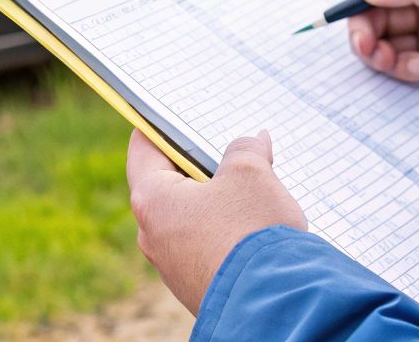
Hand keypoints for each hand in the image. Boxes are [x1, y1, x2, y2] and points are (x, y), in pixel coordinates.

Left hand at [126, 129, 305, 313]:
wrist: (274, 304)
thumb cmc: (253, 233)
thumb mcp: (252, 173)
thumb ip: (246, 149)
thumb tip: (253, 141)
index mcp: (151, 200)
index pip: (143, 149)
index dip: (161, 127)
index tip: (174, 115)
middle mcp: (152, 234)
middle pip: (169, 185)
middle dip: (200, 167)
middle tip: (229, 152)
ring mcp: (172, 265)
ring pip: (190, 219)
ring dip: (216, 202)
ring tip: (250, 190)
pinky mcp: (196, 286)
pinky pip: (205, 247)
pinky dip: (224, 232)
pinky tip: (252, 228)